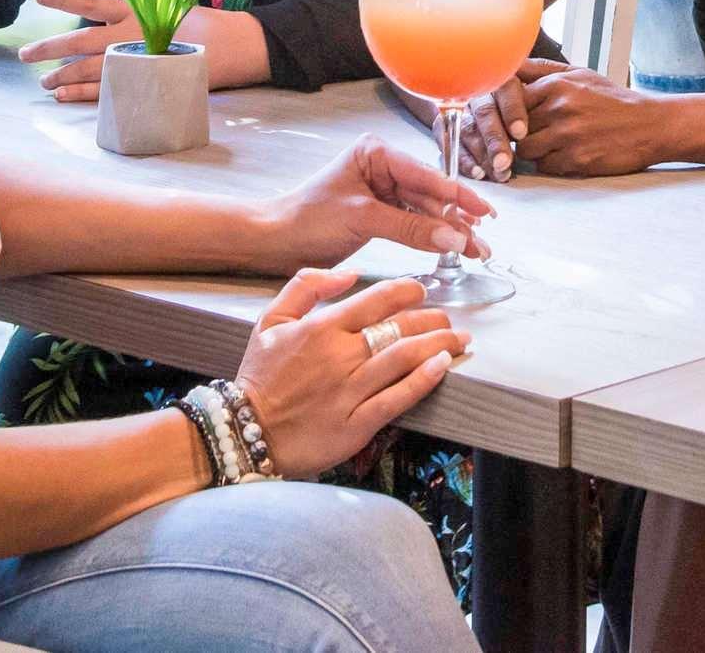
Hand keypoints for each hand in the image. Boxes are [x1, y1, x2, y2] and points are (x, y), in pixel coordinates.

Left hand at [23, 0, 268, 99]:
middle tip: (25, 54)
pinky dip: (79, 94)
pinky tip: (61, 95)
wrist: (228, 46)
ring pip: (86, 68)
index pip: (92, 0)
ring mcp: (133, 59)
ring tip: (42, 81)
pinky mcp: (140, 82)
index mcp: (136, 9)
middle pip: (80, 40)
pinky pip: (102, 91)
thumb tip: (106, 15)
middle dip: (49, 48)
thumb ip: (135, 13)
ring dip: (61, 75)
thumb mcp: (165, 6)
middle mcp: (129, 33)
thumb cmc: (197, 24)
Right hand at [232, 270, 466, 478]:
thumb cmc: (260, 376)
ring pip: (405, 359)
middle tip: (448, 318)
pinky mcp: (356, 424)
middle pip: (399, 328)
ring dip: (439, 345)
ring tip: (459, 339)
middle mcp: (340, 356)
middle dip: (432, 318)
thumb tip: (347, 272)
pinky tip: (442, 368)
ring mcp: (350, 391)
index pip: (377, 299)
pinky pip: (398, 399)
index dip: (408, 291)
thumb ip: (305, 286)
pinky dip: (424, 381)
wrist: (246, 431)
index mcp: (322, 327)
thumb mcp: (270, 319)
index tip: (423, 291)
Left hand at [259, 137, 491, 269]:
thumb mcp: (363, 219)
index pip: (425, 174)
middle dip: (457, 218)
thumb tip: (454, 236)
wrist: (276, 241)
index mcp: (376, 152)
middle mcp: (382, 166)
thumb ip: (410, 228)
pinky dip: (431, 236)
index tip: (483, 212)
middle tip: (482, 241)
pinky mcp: (379, 212)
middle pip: (429, 193)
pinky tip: (450, 246)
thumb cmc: (308, 219)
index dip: (457, 195)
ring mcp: (382, 190)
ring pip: (424, 211)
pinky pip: (412, 222)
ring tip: (474, 250)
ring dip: (448, 230)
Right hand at [456, 67, 536, 181]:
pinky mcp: (448, 130)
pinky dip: (464, 159)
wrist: (508, 107)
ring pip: (468, 129)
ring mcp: (463, 111)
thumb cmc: (539, 102)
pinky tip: (479, 172)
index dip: (512, 109)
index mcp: (503, 78)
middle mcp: (481, 92)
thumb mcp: (547, 84)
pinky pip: (450, 143)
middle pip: (484, 112)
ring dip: (482, 153)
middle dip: (495, 139)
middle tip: (507, 162)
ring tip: (499, 172)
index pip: (504, 87)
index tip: (521, 132)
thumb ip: (545, 79)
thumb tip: (559, 79)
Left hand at [510, 55, 675, 177]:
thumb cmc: (612, 100)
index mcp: (557, 84)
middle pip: (515, 126)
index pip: (511, 98)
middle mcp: (559, 108)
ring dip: (533, 151)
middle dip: (518, 133)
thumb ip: (543, 70)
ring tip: (549, 145)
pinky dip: (550, 164)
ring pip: (525, 150)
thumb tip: (510, 64)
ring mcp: (568, 135)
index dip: (509, 110)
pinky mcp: (577, 159)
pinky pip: (545, 166)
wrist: (648, 125)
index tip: (513, 117)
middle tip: (528, 134)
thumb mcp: (580, 74)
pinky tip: (566, 155)